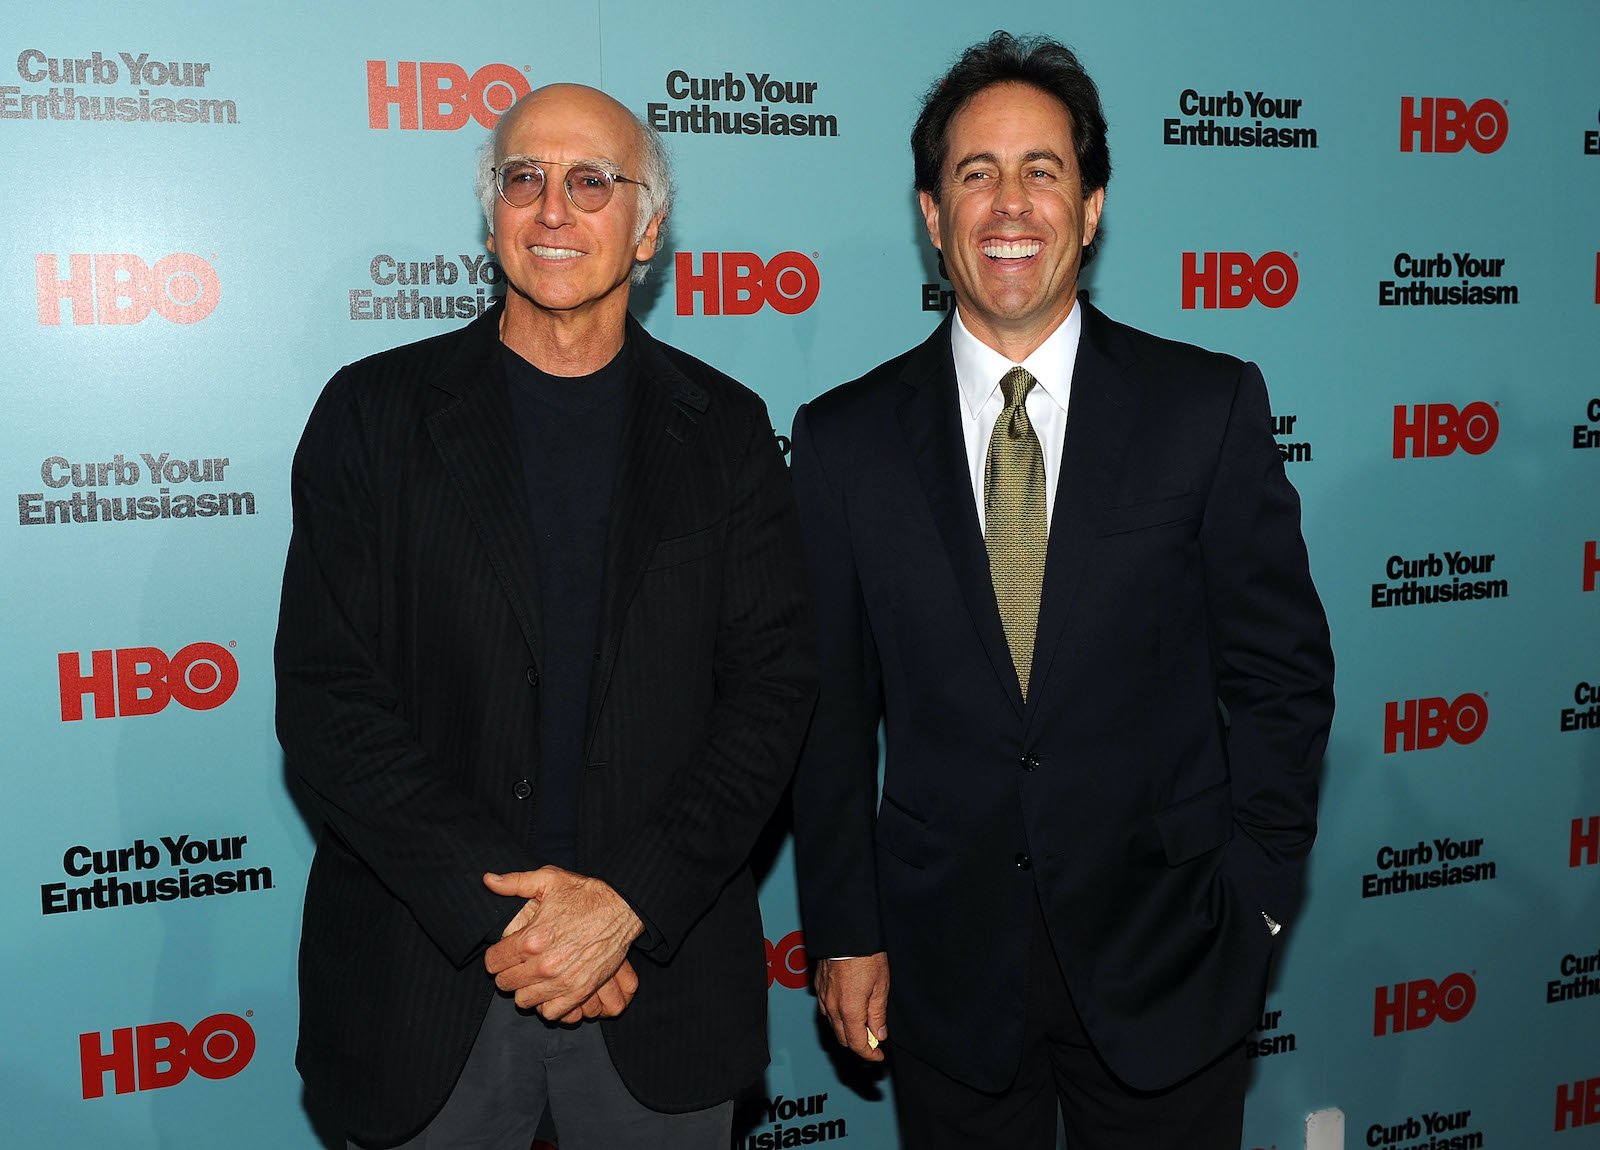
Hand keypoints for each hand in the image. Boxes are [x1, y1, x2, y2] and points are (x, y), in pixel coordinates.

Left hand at [482, 868, 643, 1019]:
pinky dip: (547, 1004)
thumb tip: (487, 880)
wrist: (623, 907)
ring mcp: (563, 982)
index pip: (493, 962)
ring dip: (526, 990)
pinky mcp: (580, 992)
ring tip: (534, 976)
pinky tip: (550, 988)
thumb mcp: (549, 879)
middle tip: (519, 963)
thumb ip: (514, 883)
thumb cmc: (585, 893)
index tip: (504, 952)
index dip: (495, 956)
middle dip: (508, 973)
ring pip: (524, 1001)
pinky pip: (550, 1013)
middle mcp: (544, 965)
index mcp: (532, 939)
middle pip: (505, 984)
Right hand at [813, 952, 888, 1061]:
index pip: (857, 1044)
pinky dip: (837, 1016)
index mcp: (850, 1011)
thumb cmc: (866, 956)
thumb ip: (877, 1014)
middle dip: (858, 1044)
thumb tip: (878, 1034)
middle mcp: (832, 1008)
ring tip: (863, 1023)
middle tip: (873, 1040)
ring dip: (847, 1030)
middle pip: (843, 1039)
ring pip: (833, 1025)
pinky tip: (847, 1008)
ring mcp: (823, 997)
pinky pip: (826, 1010)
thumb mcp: (880, 986)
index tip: (878, 1056)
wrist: (847, 933)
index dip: (869, 1055)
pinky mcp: (818, 987)